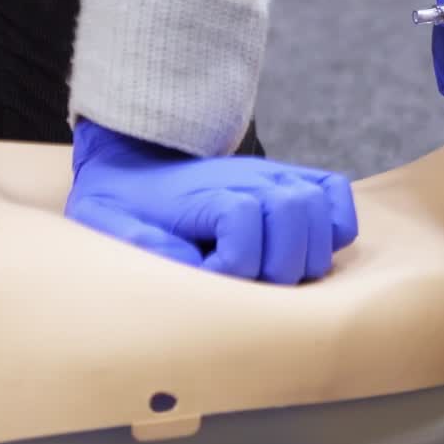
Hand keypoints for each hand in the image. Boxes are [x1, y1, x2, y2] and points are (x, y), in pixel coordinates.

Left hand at [65, 121, 357, 283]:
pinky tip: (305, 248)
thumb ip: (139, 242)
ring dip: (306, 252)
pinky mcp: (291, 178)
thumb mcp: (108, 222)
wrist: (137, 161)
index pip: (242, 218)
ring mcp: (273, 174)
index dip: (234, 263)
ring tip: (273, 272)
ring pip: (317, 206)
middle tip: (248, 283)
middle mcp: (247, 176)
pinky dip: (333, 225)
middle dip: (277, 264)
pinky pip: (335, 194)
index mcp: (202, 192)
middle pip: (293, 211)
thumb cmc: (125, 203)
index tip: (209, 276)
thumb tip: (188, 264)